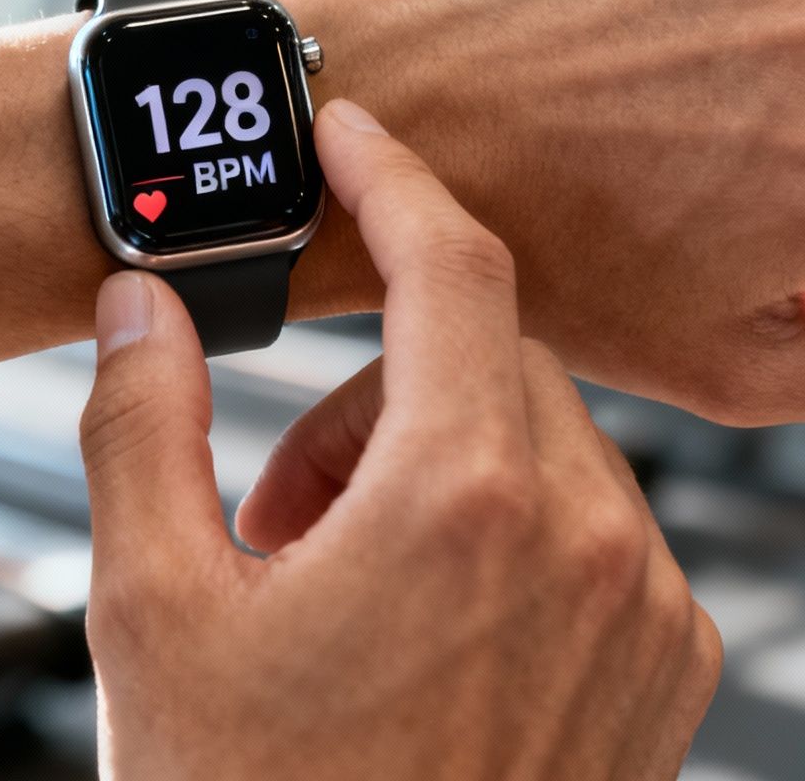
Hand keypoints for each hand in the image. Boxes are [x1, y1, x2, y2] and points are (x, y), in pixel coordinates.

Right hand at [80, 100, 718, 780]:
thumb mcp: (155, 612)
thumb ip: (142, 425)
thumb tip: (135, 309)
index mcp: (465, 502)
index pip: (451, 267)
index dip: (392, 178)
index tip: (352, 136)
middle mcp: (589, 541)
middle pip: (488, 352)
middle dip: (376, 385)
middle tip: (282, 502)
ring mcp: (645, 610)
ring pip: (543, 436)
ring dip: (438, 459)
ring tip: (343, 589)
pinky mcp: (668, 668)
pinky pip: (597, 524)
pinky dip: (509, 528)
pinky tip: (424, 630)